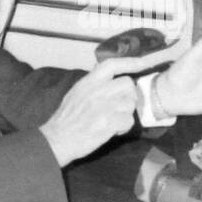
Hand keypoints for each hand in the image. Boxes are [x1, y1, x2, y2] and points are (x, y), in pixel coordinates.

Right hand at [39, 51, 165, 166]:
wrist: (56, 140)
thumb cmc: (66, 119)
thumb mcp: (76, 93)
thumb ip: (93, 84)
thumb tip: (111, 78)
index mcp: (88, 82)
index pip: (112, 64)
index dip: (131, 62)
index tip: (145, 62)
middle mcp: (96, 90)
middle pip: (127, 84)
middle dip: (128, 96)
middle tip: (119, 108)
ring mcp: (103, 106)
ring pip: (130, 104)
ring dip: (125, 114)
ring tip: (113, 121)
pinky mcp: (108, 122)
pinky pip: (129, 121)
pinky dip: (123, 128)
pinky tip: (113, 131)